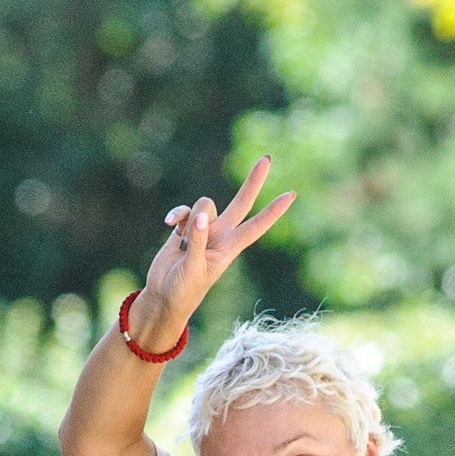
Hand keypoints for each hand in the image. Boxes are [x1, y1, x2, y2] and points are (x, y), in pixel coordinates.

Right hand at [133, 158, 295, 344]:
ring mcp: (203, 230)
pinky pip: (184, 211)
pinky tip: (168, 224)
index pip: (257, 225)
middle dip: (253, 181)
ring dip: (191, 218)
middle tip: (267, 158)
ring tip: (183, 246)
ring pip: (204, 205)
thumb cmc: (184, 290)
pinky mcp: (184, 228)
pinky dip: (177, 214)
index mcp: (230, 247)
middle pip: (241, 202)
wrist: (163, 296)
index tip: (291, 195)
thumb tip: (200, 214)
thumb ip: (197, 239)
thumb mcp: (194, 268)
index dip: (274, 211)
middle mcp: (221, 234)